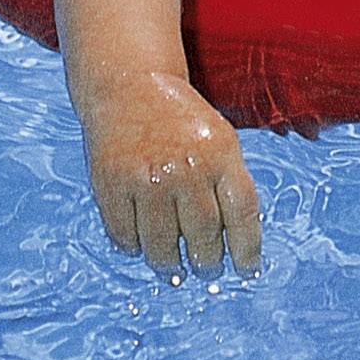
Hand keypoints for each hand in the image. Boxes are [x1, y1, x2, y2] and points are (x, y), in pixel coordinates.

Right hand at [77, 69, 261, 278]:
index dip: (248, 252)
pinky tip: (140, 245)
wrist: (131, 86)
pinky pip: (125, 237)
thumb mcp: (219, 140)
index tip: (246, 273)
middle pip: (204, 238)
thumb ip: (230, 186)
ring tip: (175, 270)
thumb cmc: (183, 123)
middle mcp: (187, 167)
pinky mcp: (111, 184)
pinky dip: (133, 249)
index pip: (243, 215)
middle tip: (207, 271)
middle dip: (208, 264)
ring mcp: (147, 177)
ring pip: (162, 247)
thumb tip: (238, 248)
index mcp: (221, 154)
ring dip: (170, 266)